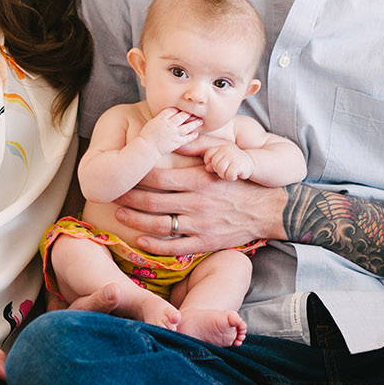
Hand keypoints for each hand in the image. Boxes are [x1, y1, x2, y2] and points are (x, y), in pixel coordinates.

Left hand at [113, 161, 285, 254]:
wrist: (271, 210)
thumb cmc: (244, 181)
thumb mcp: (226, 159)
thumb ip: (200, 148)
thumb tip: (175, 136)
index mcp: (200, 180)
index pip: (159, 177)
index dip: (136, 175)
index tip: (123, 171)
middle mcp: (197, 203)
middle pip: (153, 201)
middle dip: (129, 197)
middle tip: (112, 192)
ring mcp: (201, 225)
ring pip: (159, 225)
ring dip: (135, 220)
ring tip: (120, 213)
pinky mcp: (206, 243)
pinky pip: (175, 247)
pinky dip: (155, 245)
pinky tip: (140, 239)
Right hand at [139, 107, 201, 153]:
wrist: (147, 148)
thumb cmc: (146, 136)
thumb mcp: (152, 122)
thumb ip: (160, 118)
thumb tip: (166, 115)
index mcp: (161, 118)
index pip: (173, 110)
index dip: (178, 108)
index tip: (182, 108)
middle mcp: (169, 125)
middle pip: (182, 116)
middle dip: (189, 113)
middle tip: (196, 111)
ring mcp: (174, 134)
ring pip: (187, 126)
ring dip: (195, 123)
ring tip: (200, 121)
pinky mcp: (177, 142)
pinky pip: (187, 138)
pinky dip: (192, 136)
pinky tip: (196, 133)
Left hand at [202, 142, 252, 180]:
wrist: (251, 163)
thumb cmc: (234, 163)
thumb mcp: (223, 161)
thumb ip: (213, 163)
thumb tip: (207, 168)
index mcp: (221, 148)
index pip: (208, 154)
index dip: (209, 162)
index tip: (217, 166)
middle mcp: (226, 150)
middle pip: (214, 164)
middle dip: (218, 170)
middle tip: (226, 171)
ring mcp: (232, 156)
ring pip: (220, 169)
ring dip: (224, 175)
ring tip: (230, 173)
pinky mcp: (238, 164)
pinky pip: (228, 175)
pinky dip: (231, 177)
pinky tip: (236, 175)